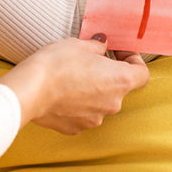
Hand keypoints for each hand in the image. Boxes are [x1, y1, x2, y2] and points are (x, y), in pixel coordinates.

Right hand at [0, 35, 148, 134]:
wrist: (29, 90)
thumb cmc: (56, 64)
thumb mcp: (79, 44)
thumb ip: (97, 46)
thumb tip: (102, 44)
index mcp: (120, 81)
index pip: (142, 73)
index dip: (133, 61)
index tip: (118, 53)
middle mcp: (112, 104)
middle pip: (119, 87)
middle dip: (107, 74)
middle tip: (89, 61)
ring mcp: (95, 119)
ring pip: (100, 101)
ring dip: (92, 90)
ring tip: (72, 76)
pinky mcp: (76, 128)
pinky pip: (83, 113)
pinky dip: (77, 104)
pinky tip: (62, 92)